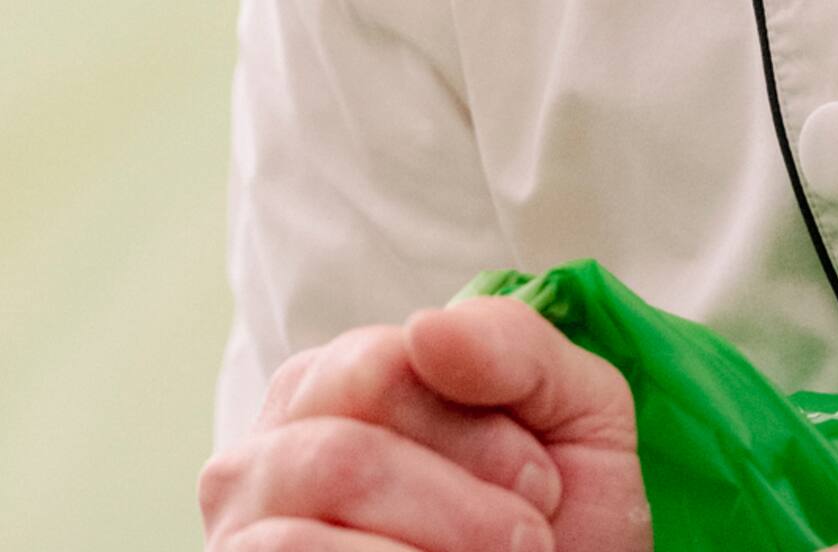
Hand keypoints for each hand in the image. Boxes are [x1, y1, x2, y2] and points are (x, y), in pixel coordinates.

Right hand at [198, 297, 650, 551]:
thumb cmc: (557, 518)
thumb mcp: (573, 413)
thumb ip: (516, 347)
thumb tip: (428, 327)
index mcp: (338, 383)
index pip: (382, 367)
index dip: (480, 431)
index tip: (540, 483)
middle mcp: (268, 451)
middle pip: (344, 455)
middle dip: (464, 507)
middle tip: (523, 540)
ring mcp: (243, 533)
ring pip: (310, 529)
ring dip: (440, 549)